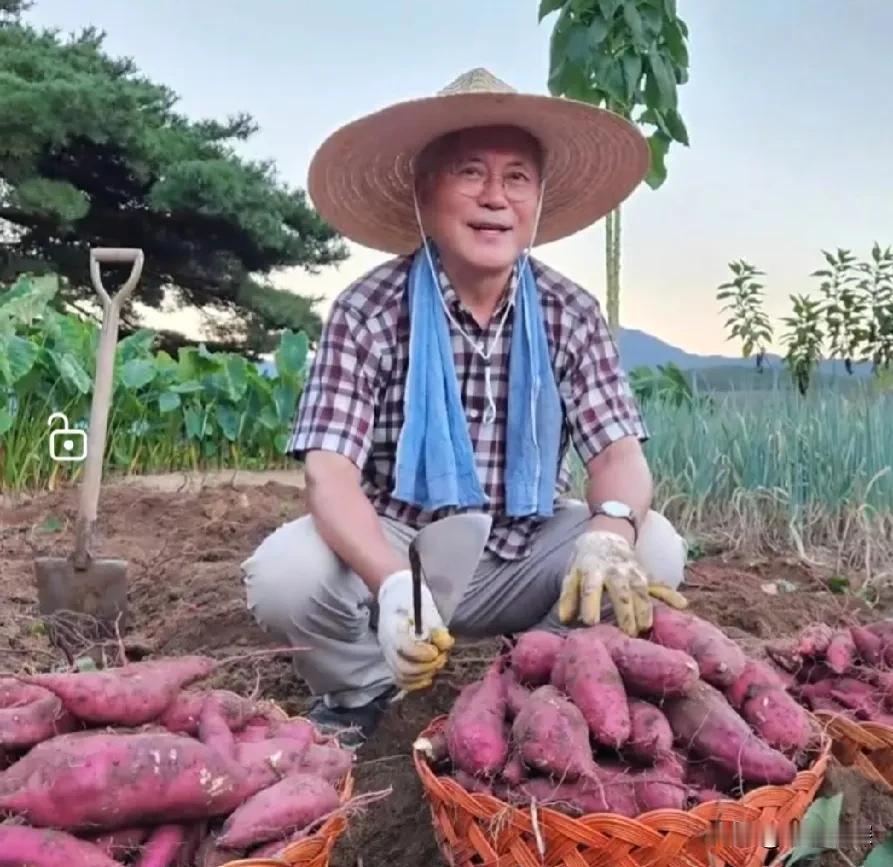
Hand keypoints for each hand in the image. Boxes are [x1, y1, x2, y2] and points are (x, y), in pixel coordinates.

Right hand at [376, 569, 453, 690]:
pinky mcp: (392, 661)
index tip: (435, 650)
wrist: (394, 596)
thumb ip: (436, 627)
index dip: (421, 654)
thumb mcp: (425, 608)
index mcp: (394, 628)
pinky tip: (428, 676)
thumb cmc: (411, 600)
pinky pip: (401, 679)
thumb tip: (446, 644)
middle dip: (426, 667)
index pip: (404, 648)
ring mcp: (388, 654)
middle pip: (403, 667)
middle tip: (440, 658)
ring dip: (423, 674)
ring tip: (436, 663)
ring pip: (402, 676)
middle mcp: (387, 644)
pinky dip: (415, 683)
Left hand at [557, 530, 687, 635]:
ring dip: (644, 609)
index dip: (590, 604)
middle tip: (627, 632)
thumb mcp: (572, 574)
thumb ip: (568, 596)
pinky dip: (669, 594)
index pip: (590, 587)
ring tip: (645, 627)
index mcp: (592, 570)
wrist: (607, 535)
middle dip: (624, 611)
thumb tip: (563, 619)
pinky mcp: (644, 575)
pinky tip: (681, 604)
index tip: (590, 622)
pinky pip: (659, 585)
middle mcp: (614, 571)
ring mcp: (632, 572)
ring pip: (641, 591)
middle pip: (620, 592)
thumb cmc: (586, 561)